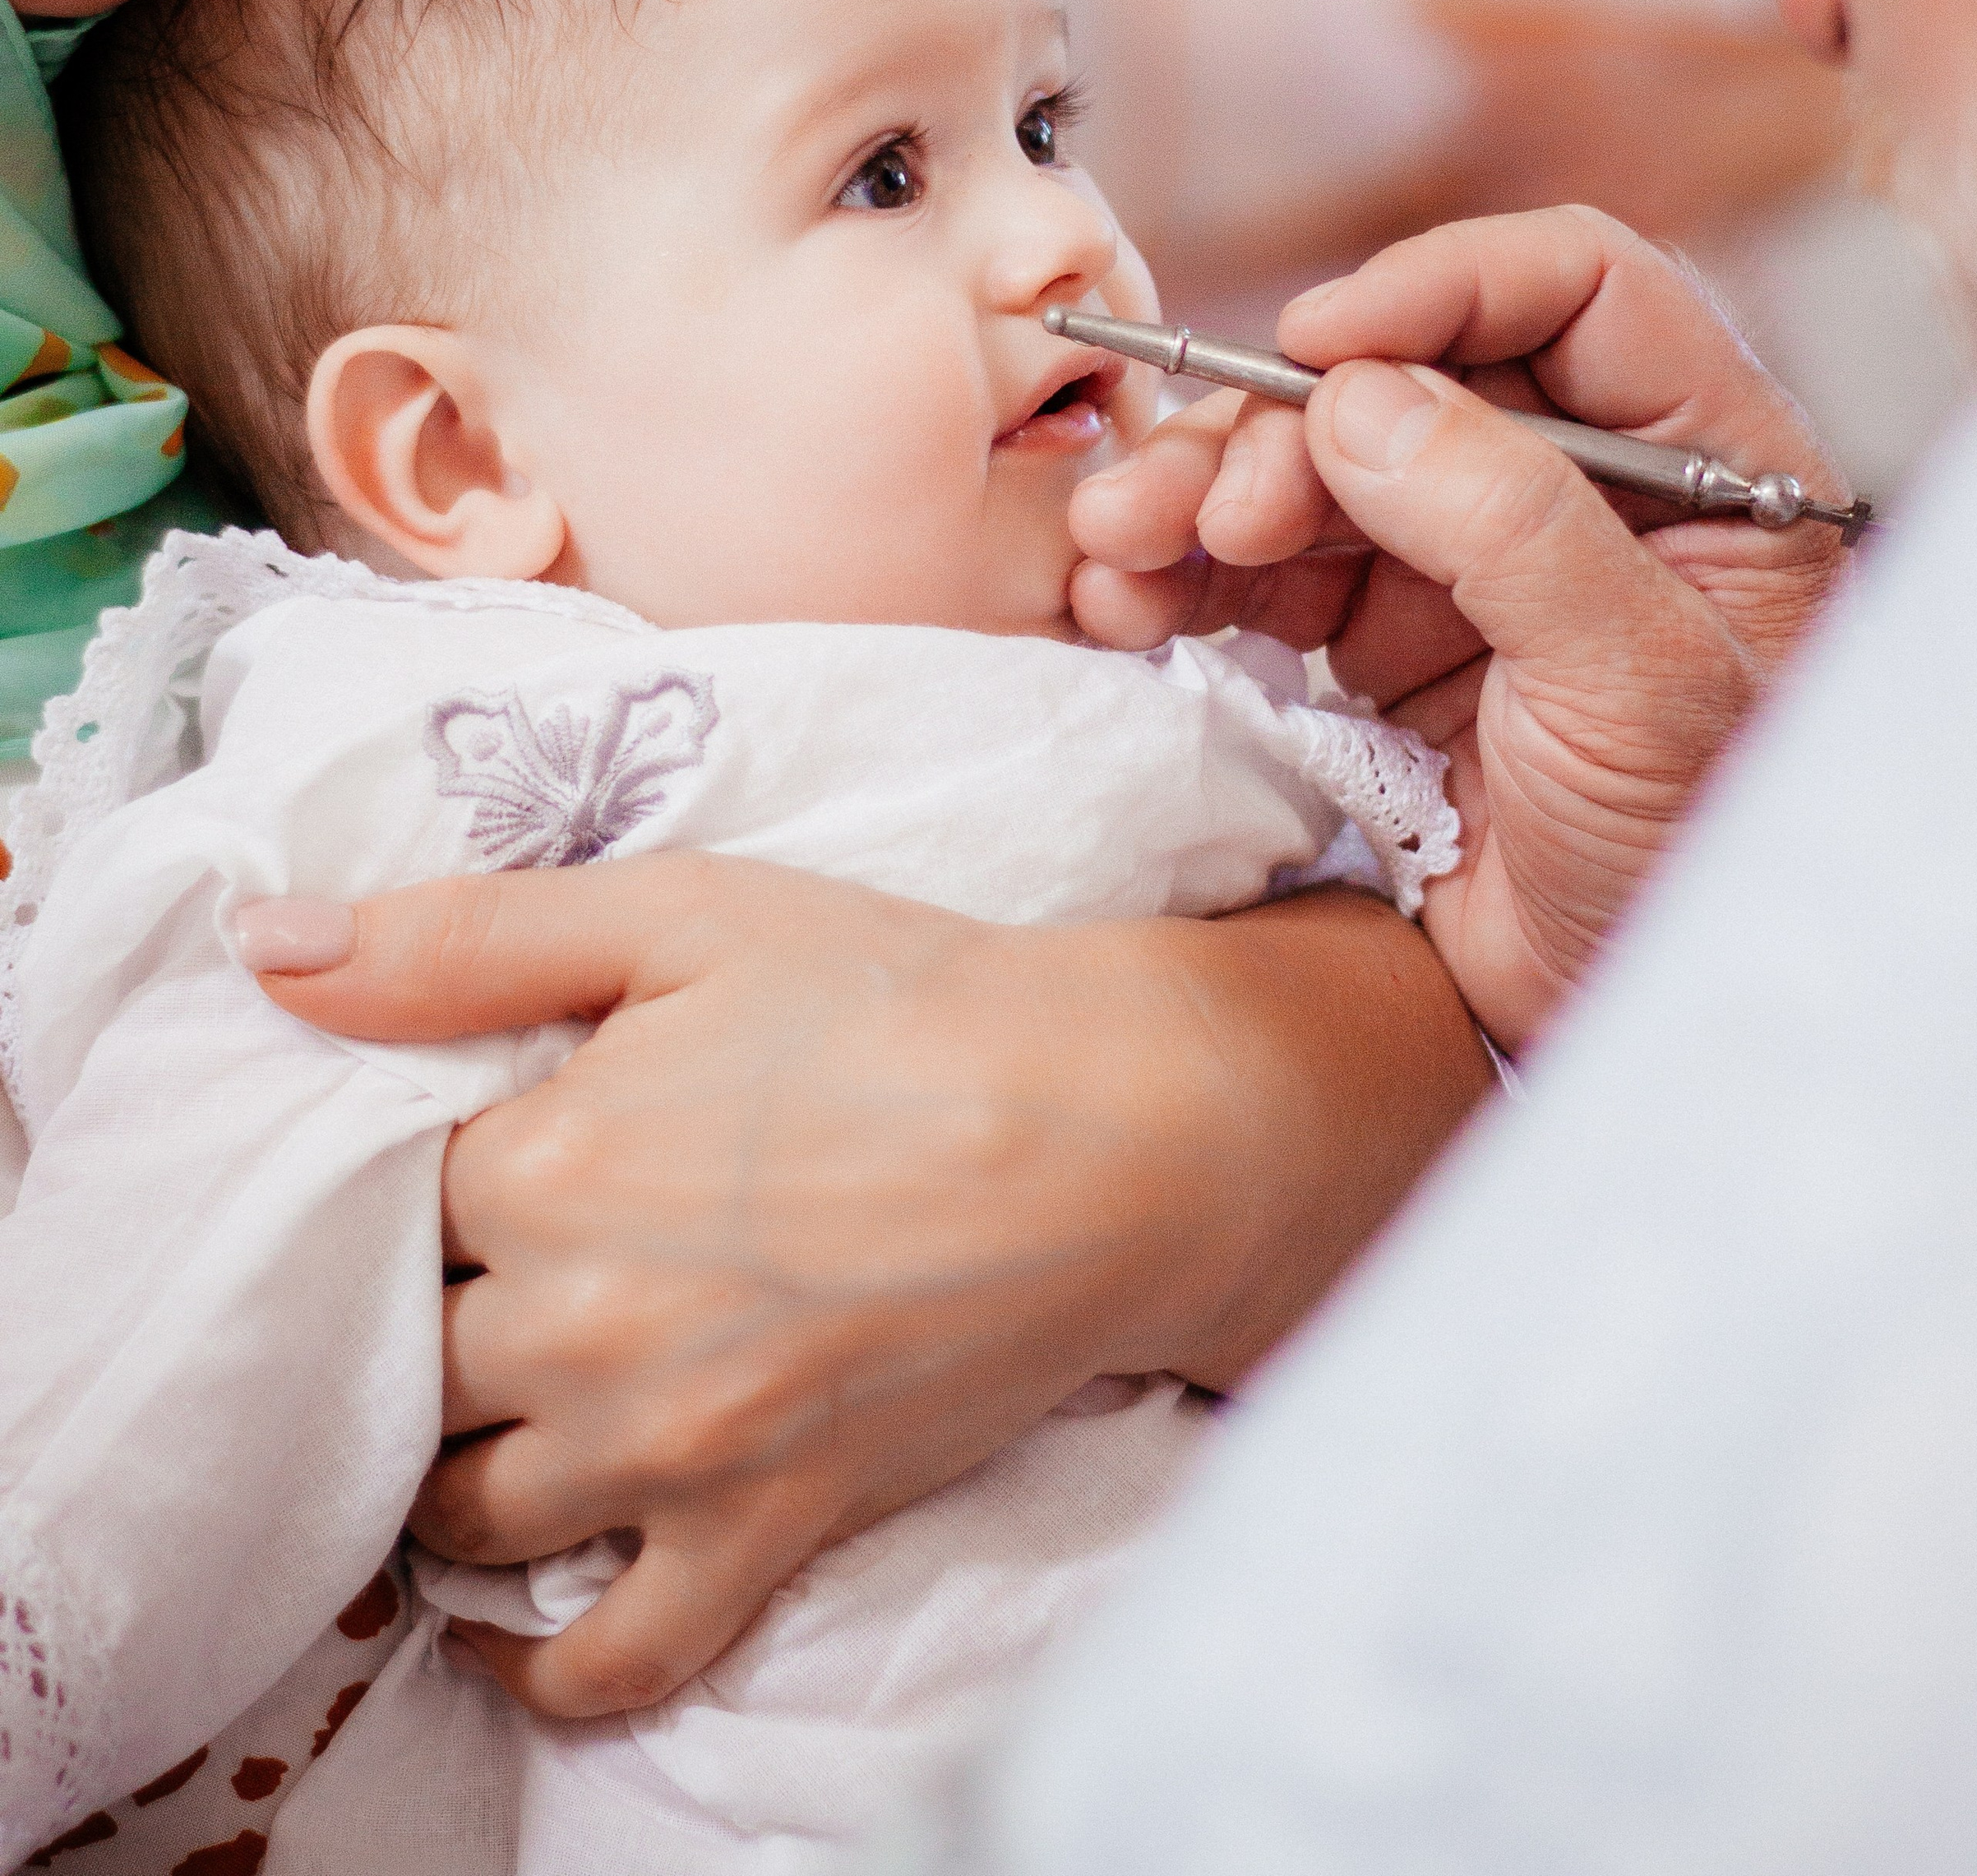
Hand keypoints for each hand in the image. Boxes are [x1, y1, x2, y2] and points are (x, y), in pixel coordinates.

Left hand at [252, 855, 1484, 1715]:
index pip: (383, 1203)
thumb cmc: (901, 997)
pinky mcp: (761, 1534)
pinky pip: (605, 1658)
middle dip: (422, 1325)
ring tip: (475, 1423)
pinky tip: (509, 1622)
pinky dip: (537, 1659)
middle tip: (465, 1287)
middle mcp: (576, 1324)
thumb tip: (265, 950)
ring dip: (450, 1475)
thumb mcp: (681, 914)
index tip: (455, 1164)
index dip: (413, 1182)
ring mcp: (666, 1450)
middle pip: (409, 1362)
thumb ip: (465, 938)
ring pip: (466, 1512)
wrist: (1113, 1125)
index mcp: (541, 1161)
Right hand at [1070, 208, 1851, 1050]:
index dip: (1440, 289)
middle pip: (1409, 378)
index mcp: (1705, 462)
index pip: (1577, 289)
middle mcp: (1582, 490)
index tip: (1319, 346)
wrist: (1624, 1034)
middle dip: (1282, 428)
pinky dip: (1183, 574)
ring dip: (1200, 496)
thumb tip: (1361, 396)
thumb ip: (1513, 523)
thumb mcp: (1639, 685)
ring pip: (1314, 466)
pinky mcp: (1382, 650)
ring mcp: (1471, 569)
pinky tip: (1122, 598)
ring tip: (1120, 550)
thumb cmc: (1694, 861)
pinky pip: (1263, 572)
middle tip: (1210, 513)